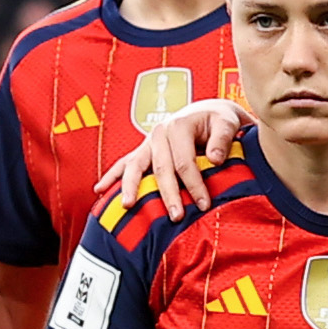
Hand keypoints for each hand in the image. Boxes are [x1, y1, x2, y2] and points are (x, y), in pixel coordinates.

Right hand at [103, 98, 253, 219]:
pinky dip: (112, 176)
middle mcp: (159, 133)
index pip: (184, 161)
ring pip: (135, 166)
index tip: (204, 205)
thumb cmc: (219, 119)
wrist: (208, 112)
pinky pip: (125, 164)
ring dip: (131, 187)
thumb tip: (215, 158)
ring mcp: (148, 142)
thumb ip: (223, 138)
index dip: (194, 184)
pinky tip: (100, 190)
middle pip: (160, 168)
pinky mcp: (143, 151)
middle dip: (167, 194)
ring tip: (127, 205)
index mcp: (179, 126)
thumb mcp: (228, 121)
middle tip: (175, 216)